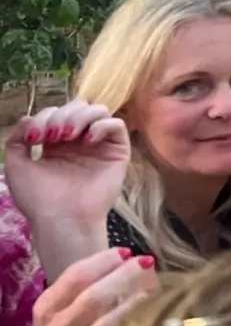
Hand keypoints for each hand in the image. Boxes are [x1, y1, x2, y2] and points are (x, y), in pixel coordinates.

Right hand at [0, 247, 155, 325]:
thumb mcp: (61, 315)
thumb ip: (83, 296)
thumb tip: (120, 272)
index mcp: (48, 304)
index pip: (73, 275)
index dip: (100, 260)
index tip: (124, 251)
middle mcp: (54, 318)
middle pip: (85, 287)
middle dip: (116, 271)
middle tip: (144, 259)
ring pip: (94, 304)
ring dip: (124, 287)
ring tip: (149, 275)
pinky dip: (126, 310)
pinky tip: (143, 300)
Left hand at [3, 101, 130, 243]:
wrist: (60, 218)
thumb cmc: (38, 198)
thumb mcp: (16, 166)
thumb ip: (17, 139)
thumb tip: (28, 117)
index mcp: (56, 144)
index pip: (56, 113)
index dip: (44, 117)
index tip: (35, 138)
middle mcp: (79, 141)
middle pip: (78, 107)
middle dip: (62, 115)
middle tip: (54, 135)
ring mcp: (99, 145)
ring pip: (99, 110)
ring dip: (81, 116)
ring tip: (69, 135)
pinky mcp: (117, 152)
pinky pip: (117, 125)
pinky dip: (102, 125)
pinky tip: (88, 139)